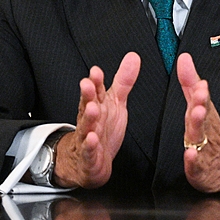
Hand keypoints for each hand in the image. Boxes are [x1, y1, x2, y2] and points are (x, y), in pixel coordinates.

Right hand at [53, 52, 140, 188]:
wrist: (90, 162)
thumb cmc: (103, 129)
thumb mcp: (115, 102)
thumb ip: (124, 80)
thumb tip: (133, 57)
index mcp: (98, 105)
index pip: (96, 90)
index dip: (96, 81)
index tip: (96, 71)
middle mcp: (91, 119)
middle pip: (87, 104)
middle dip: (87, 94)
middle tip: (87, 84)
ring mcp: (88, 137)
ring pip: (86, 126)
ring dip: (88, 117)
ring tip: (92, 108)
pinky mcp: (89, 156)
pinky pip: (89, 150)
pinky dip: (90, 145)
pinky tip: (92, 139)